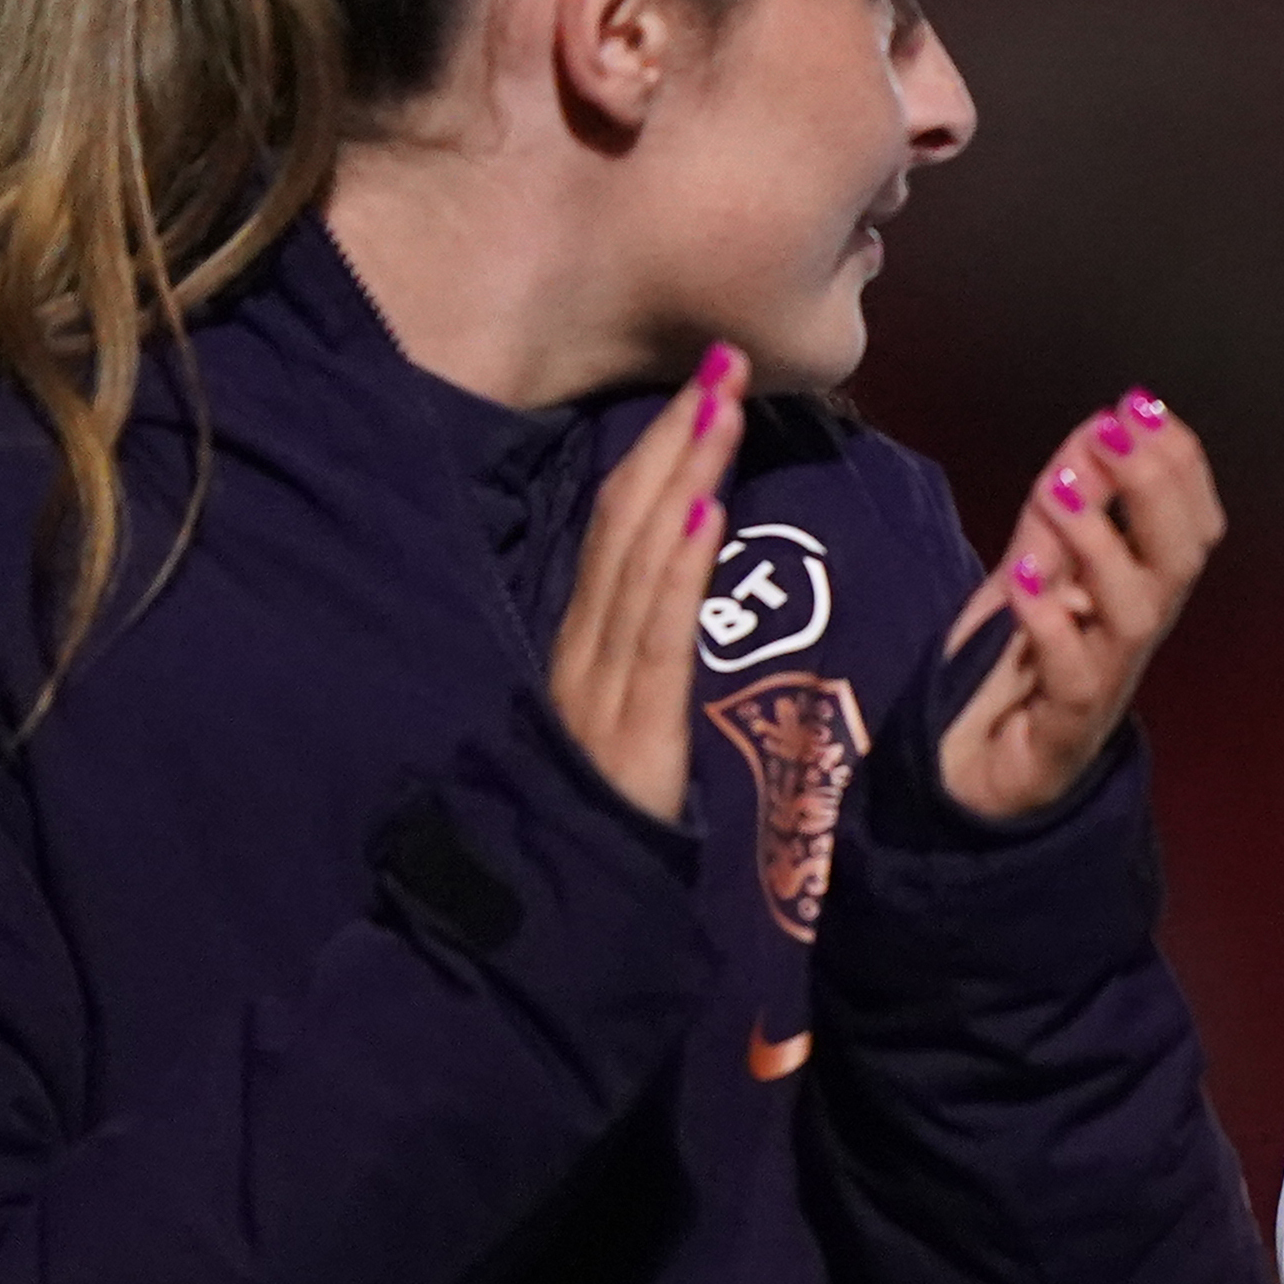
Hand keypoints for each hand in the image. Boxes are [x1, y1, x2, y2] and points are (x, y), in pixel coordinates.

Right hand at [545, 343, 749, 823]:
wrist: (559, 922)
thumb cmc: (599, 831)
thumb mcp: (620, 732)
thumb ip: (636, 663)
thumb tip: (677, 581)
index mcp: (584, 651)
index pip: (619, 533)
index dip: (660, 455)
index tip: (705, 390)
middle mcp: (582, 656)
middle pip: (625, 526)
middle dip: (676, 439)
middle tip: (723, 361)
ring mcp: (598, 694)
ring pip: (638, 564)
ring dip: (684, 476)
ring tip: (722, 406)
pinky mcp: (627, 739)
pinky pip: (653, 642)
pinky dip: (675, 572)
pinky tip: (702, 514)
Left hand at [939, 388, 1221, 820]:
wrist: (974, 771)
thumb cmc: (1017, 668)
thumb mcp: (1038, 566)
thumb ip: (1069, 502)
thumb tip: (1101, 426)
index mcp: (1140, 592)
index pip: (1191, 525)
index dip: (1180, 465)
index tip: (1144, 405)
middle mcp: (1134, 634)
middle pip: (1178, 561)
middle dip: (1156, 488)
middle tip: (1118, 430)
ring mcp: (1105, 681)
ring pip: (1135, 614)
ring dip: (1103, 543)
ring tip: (1064, 488)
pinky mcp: (1063, 730)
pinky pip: (1073, 677)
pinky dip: (1052, 623)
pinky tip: (1024, 578)